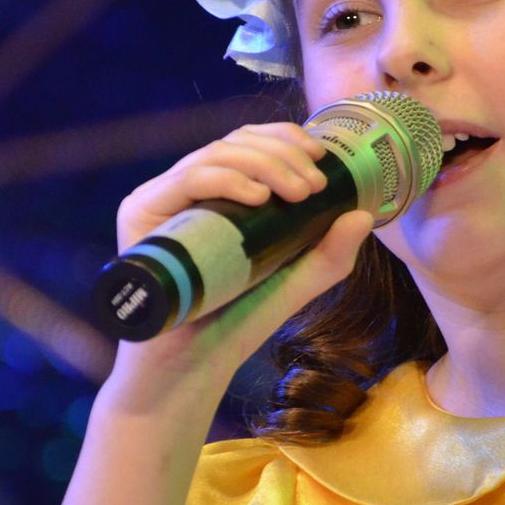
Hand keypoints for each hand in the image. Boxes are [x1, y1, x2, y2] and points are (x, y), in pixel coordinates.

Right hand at [102, 123, 374, 407]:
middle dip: (283, 154)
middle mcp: (183, 188)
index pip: (248, 142)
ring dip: (265, 164)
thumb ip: (330, 253)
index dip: (285, 138)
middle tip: (315, 186)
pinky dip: (228, 178)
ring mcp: (160, 199)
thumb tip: (364, 214)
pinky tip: (259, 196)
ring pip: (215, 154)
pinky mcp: (140, 214)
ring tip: (300, 193)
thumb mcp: (297, 280)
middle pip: (234, 142)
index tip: (322, 158)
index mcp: (215, 192)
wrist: (194, 367)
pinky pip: (187, 179)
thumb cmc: (239, 321)